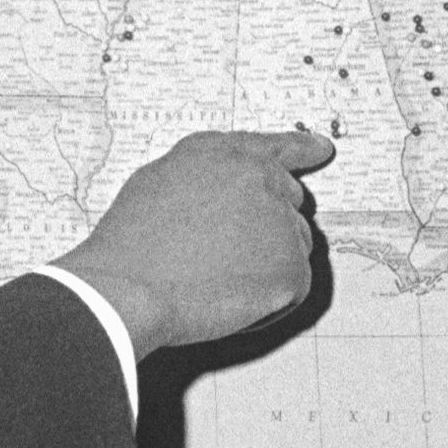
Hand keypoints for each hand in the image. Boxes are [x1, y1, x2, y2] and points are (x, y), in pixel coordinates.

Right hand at [50, 128, 332, 356]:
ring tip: (216, 279)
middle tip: (229, 254)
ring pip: (293, 246)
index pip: (275, 147)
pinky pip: (293, 286)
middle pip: (289, 202)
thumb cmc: (130, 245)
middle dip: (268, 226)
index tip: (320, 149)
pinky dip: (271, 300)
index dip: (300, 148)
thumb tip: (224, 190)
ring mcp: (279, 222)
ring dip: (267, 264)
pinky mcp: (290, 267)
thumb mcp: (157, 180)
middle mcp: (259, 179)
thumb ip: (204, 175)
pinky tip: (229, 300)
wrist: (126, 288)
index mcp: (225, 155)